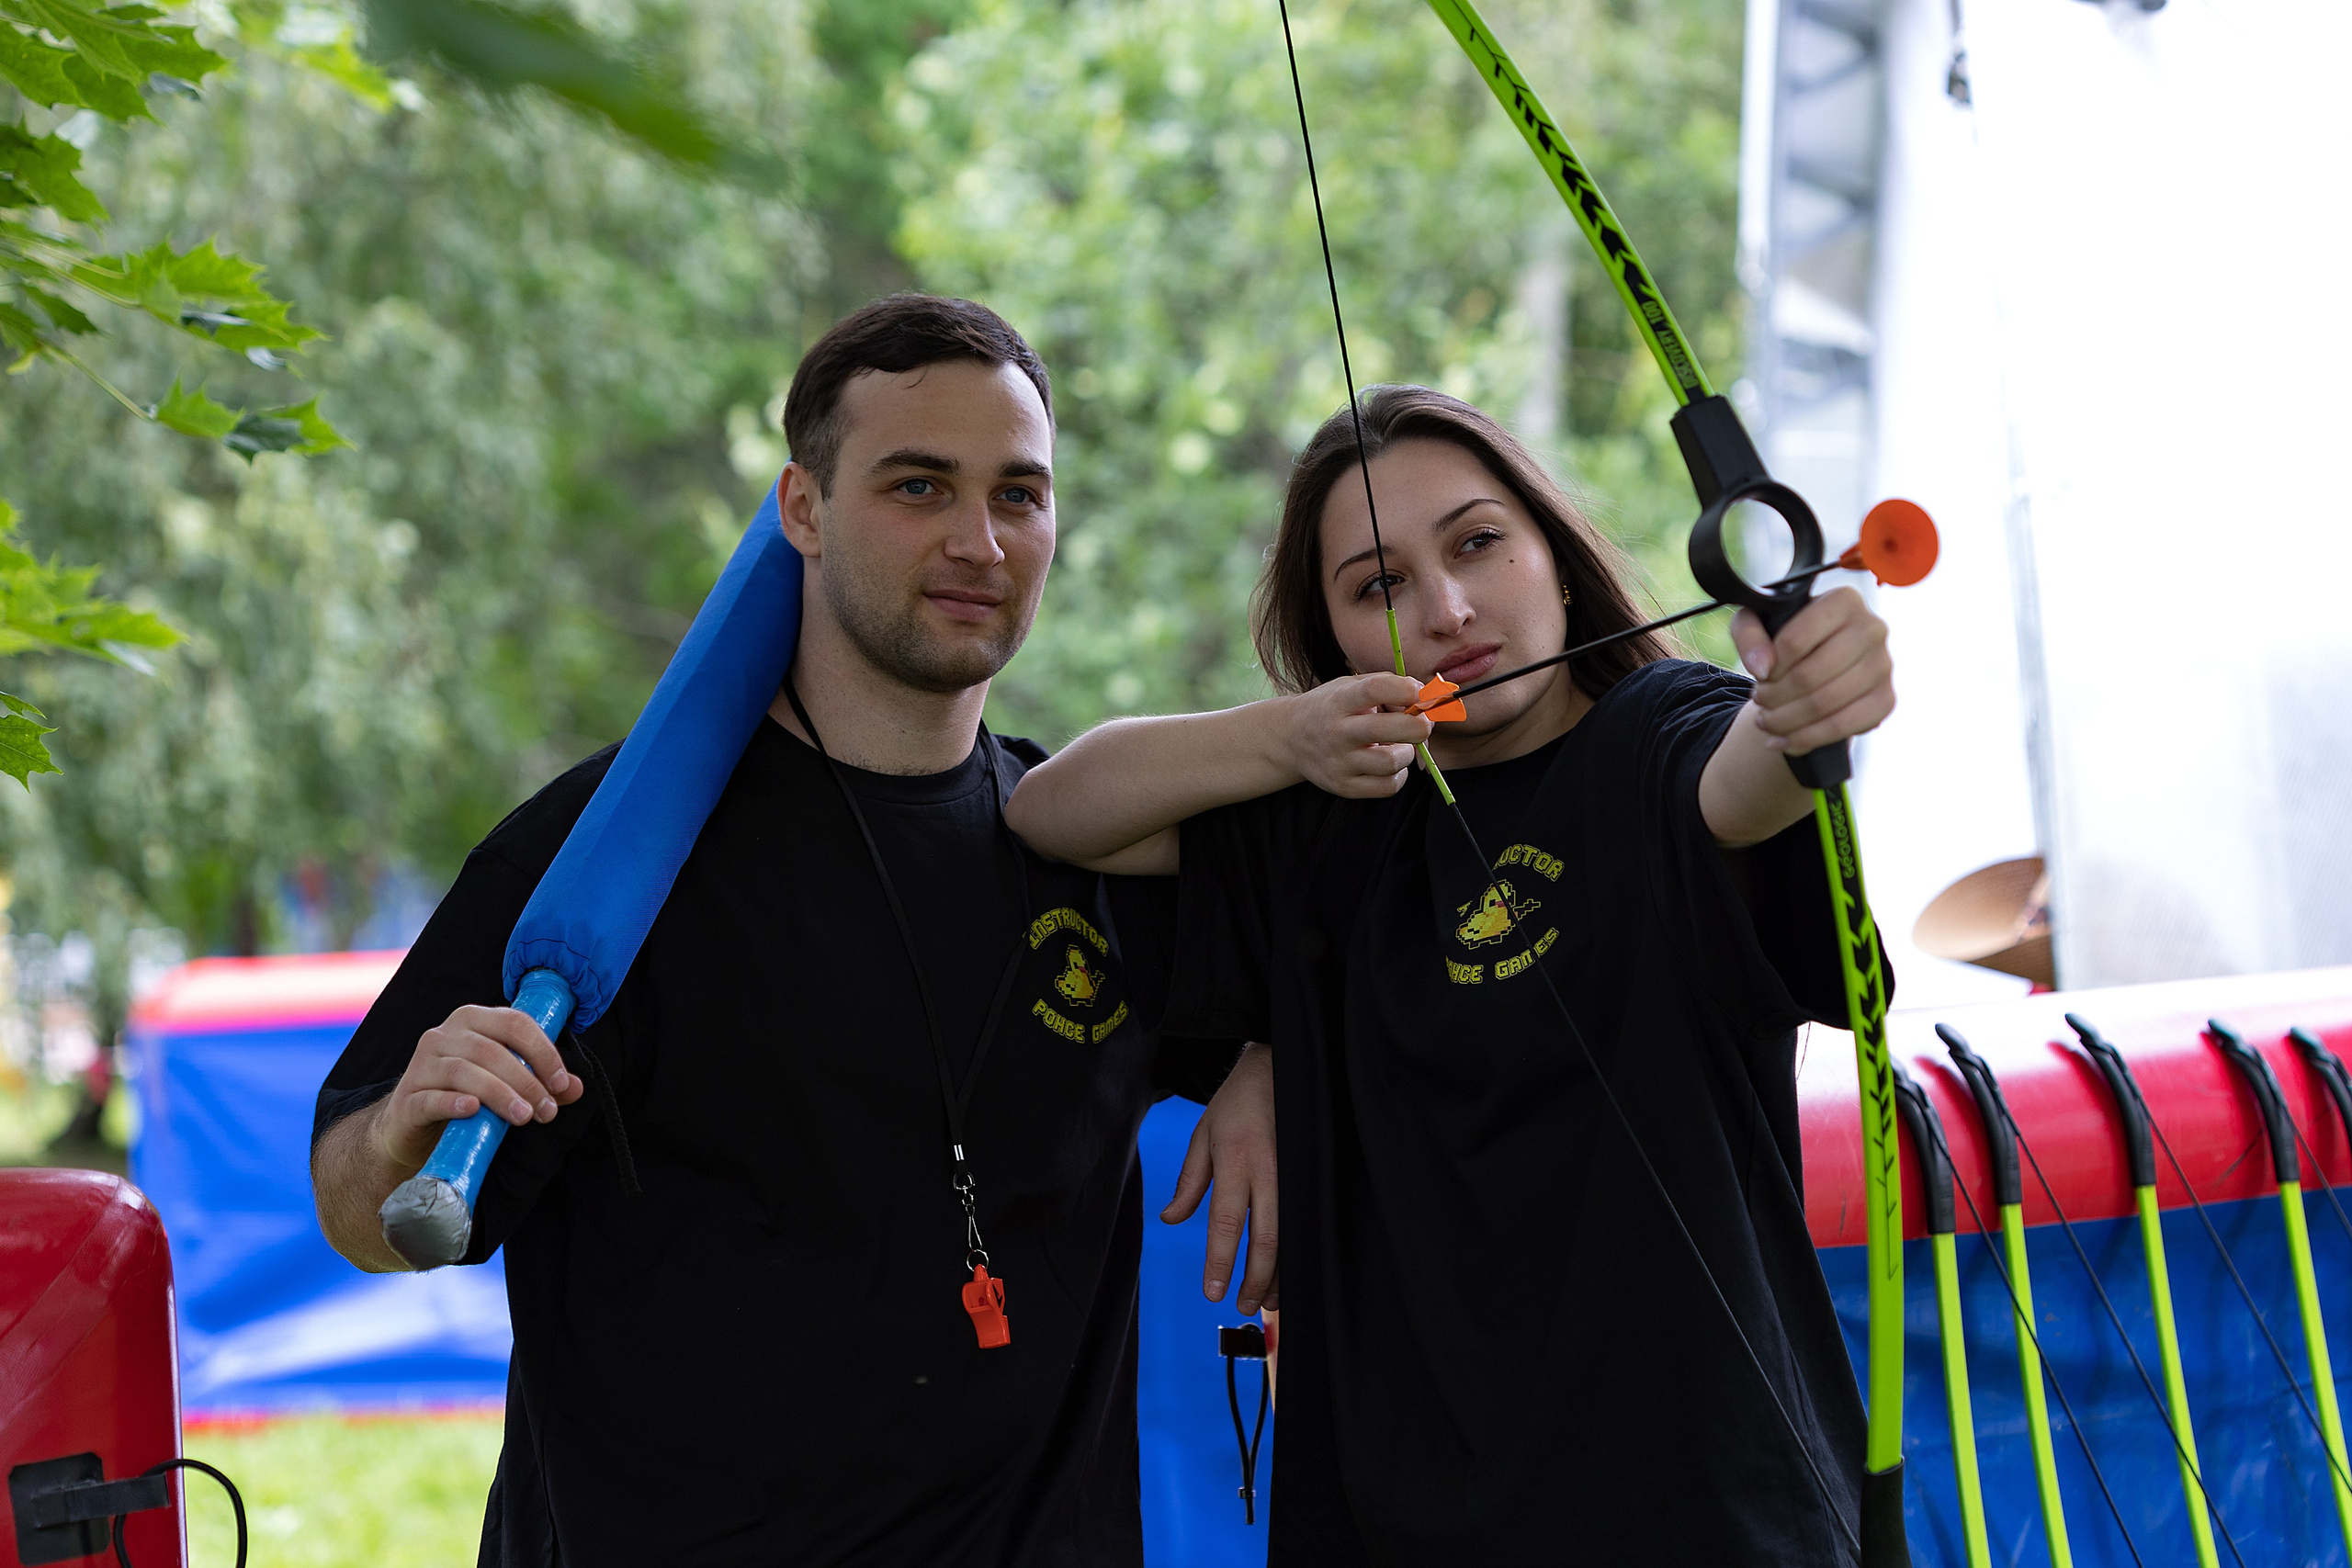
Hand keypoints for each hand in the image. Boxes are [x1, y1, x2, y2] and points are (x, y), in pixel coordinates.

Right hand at [369, 1005, 582, 1173]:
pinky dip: (454, 1103)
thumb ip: (540, 1083)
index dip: (543, 1052)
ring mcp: (421, 1065)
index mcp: (473, 1021)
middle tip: (546, 1110)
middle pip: (491, 1050)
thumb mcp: (504, 1085)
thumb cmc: (463, 1096)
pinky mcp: (408, 1098)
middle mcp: (443, 1035)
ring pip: (464, 1071)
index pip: (514, 1023)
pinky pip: (431, 1098)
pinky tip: (474, 1111)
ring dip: (500, 1094)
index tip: (561, 1083)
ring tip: (523, 1117)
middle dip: (526, 1081)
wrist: (411, 1128)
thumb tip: (576, 1088)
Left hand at [1161, 1043, 1278, 1314]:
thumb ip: (1189, 1181)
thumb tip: (1170, 1220)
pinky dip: (1296, 1251)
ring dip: (1280, 1272)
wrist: (1281, 1066)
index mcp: (1235, 1160)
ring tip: (1268, 1301)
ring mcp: (1294, 1173)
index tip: (1214, 1293)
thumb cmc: (1237, 1101)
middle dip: (1255, 1279)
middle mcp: (1267, 1171)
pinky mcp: (1309, 1174)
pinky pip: (1302, 1221)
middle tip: (1244, 1307)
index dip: (1221, 1261)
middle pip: (1265, 1237)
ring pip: (1290, 1235)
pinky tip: (1290, 1271)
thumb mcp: (1203, 1134)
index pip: (1226, 1222)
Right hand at [1277, 673, 1430, 798]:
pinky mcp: (1343, 786)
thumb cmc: (1331, 708)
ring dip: (1408, 752)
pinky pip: (1387, 786)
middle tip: (1422, 723)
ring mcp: (1339, 762)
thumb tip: (1427, 698)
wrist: (1290, 739)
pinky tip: (1390, 764)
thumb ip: (1388, 686)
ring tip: (1399, 745)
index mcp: (1339, 701)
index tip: (1419, 693)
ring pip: (1392, 762)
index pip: (1376, 689)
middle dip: (1420, 725)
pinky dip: (1398, 775)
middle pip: (1391, 729)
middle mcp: (1337, 732)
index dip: (1407, 689)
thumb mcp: (1350, 686)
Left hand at [1730, 587, 1894, 755]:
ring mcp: (1883, 665)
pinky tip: (1785, 741)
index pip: (1795, 640)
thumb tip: (1763, 667)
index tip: (1761, 674)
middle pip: (1808, 676)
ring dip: (1785, 721)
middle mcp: (1872, 628)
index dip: (1769, 665)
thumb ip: (1749, 634)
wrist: (1820, 660)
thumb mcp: (1758, 622)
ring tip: (1767, 721)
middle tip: (1760, 701)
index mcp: (1844, 600)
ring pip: (1824, 704)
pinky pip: (1843, 727)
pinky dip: (1807, 739)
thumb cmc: (1787, 635)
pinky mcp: (1885, 699)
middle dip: (1773, 697)